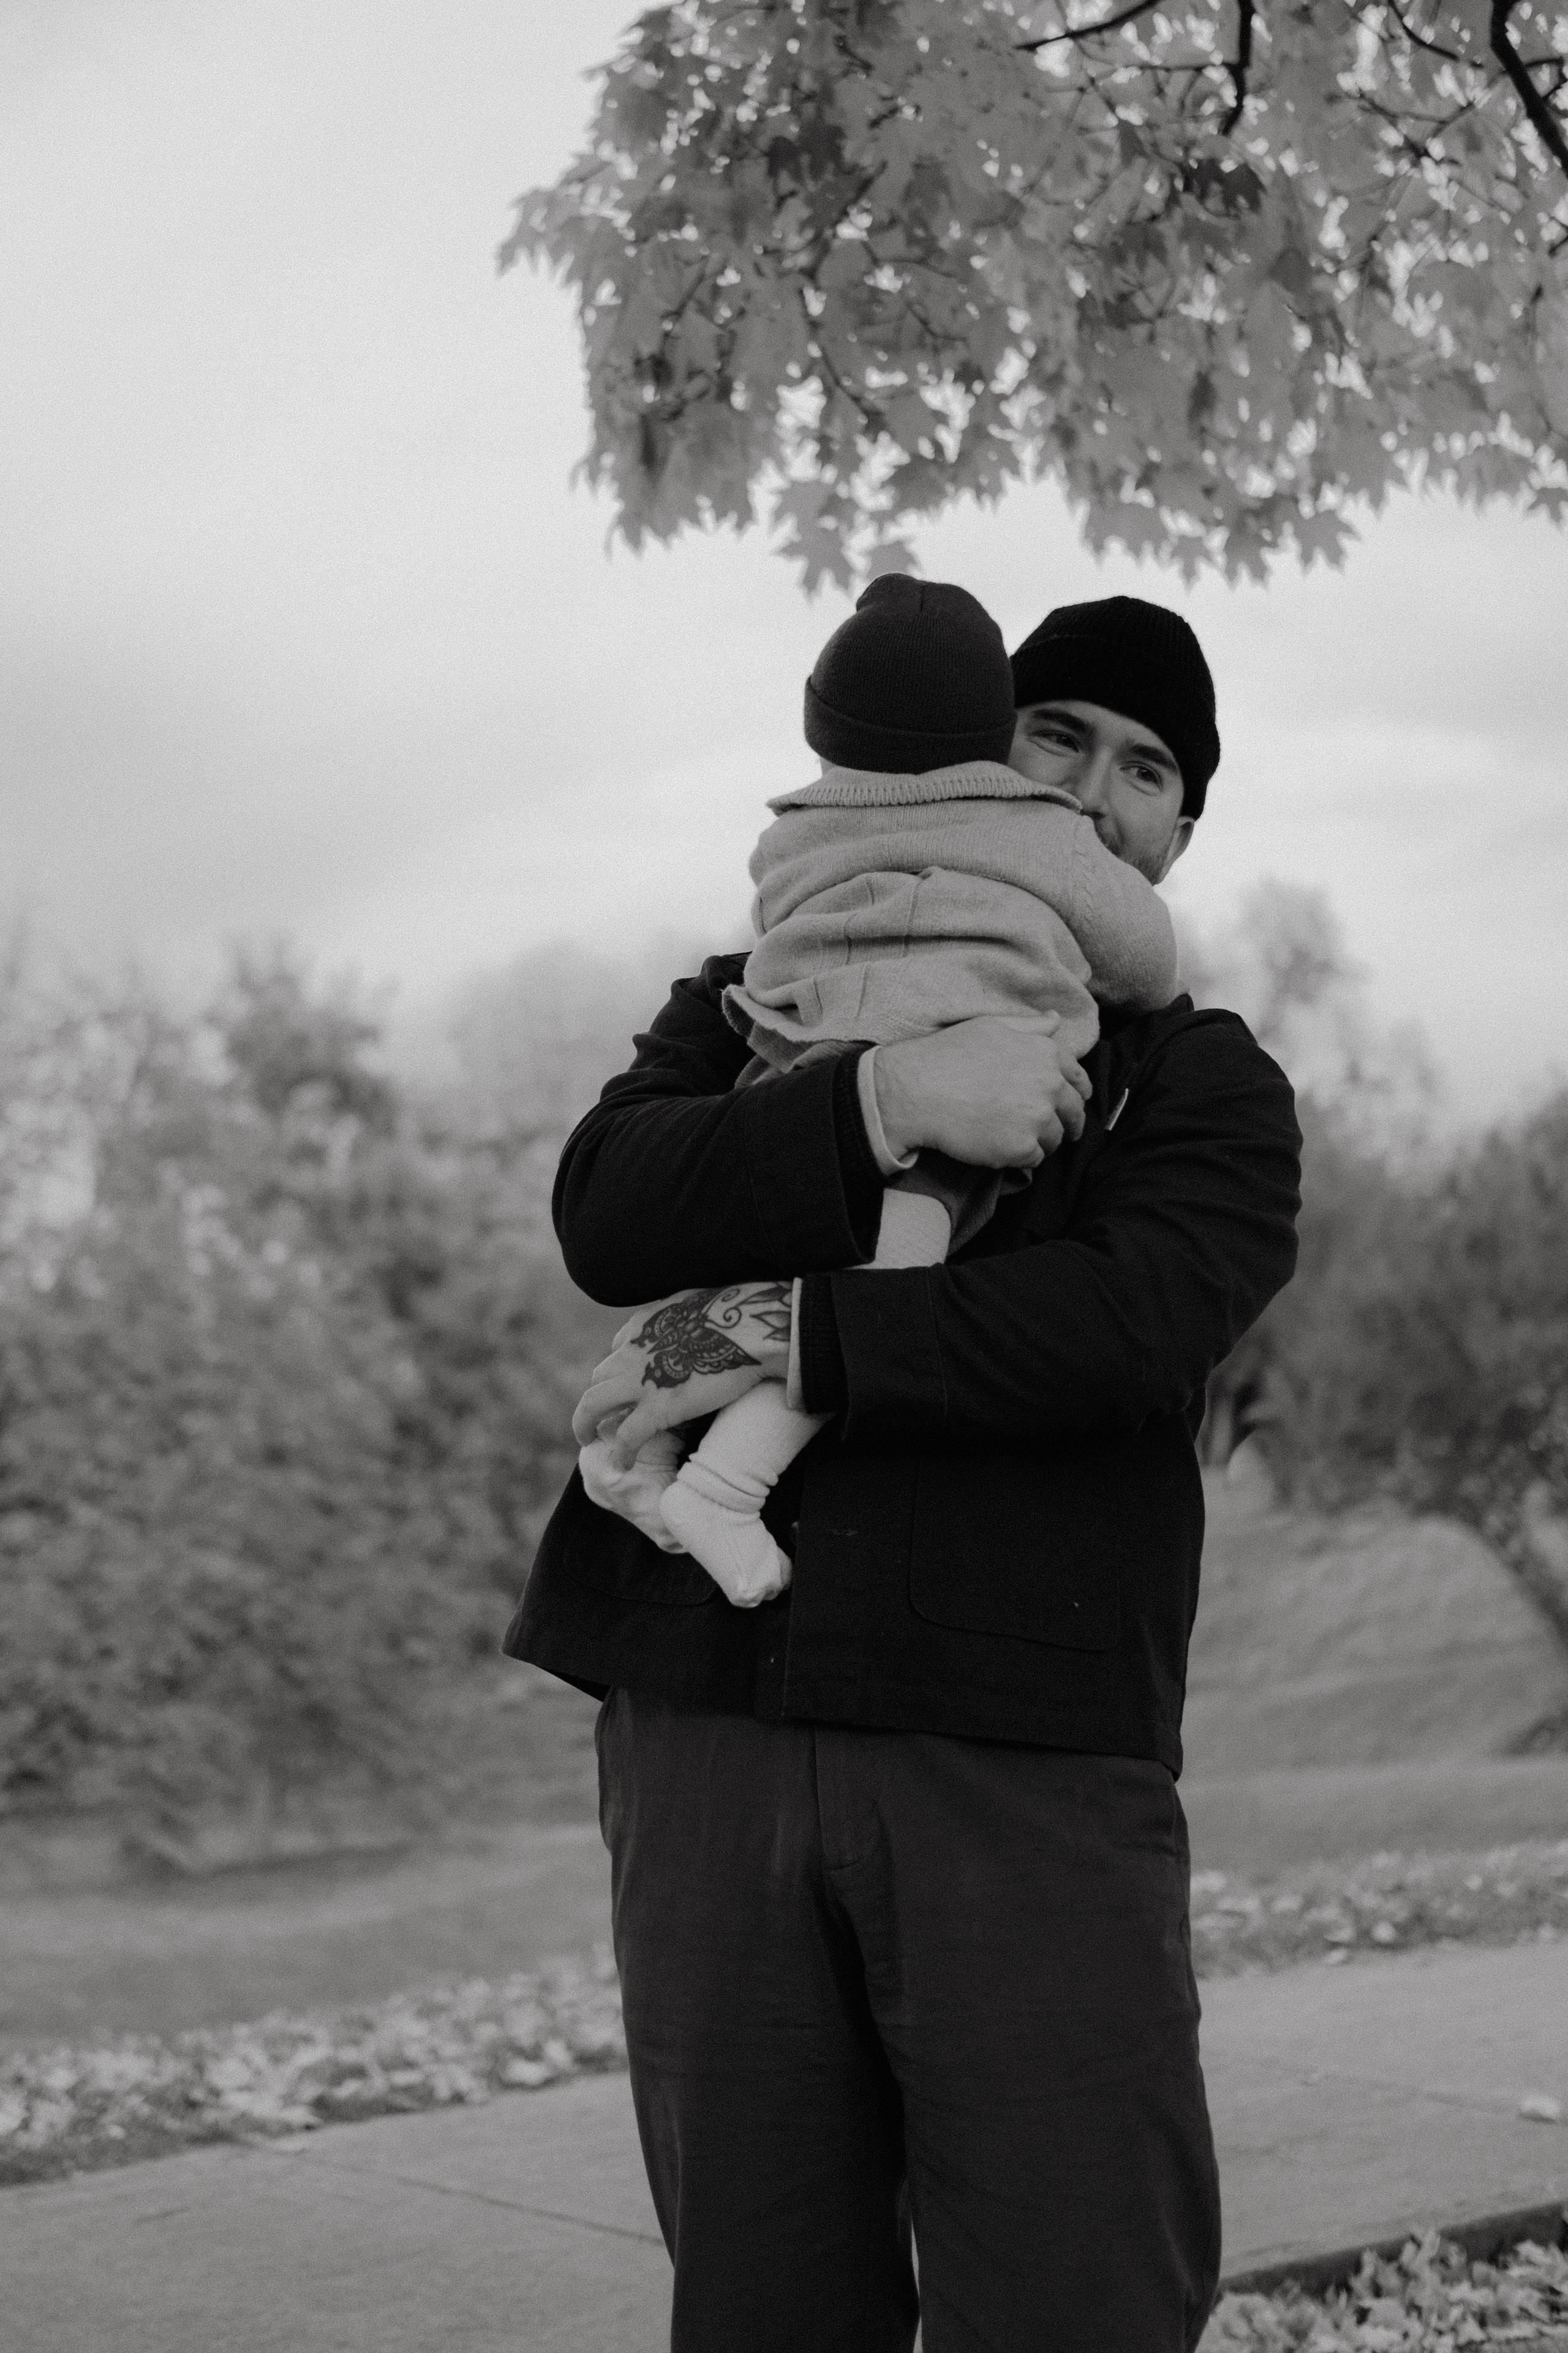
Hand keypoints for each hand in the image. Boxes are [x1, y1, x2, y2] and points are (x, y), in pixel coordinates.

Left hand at [571, 1281, 791, 1466]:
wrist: (750, 1329)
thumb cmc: (736, 1314)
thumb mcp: (693, 1302)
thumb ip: (677, 1314)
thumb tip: (683, 1321)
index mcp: (642, 1326)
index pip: (617, 1350)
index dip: (620, 1372)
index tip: (628, 1386)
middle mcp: (631, 1352)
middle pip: (599, 1380)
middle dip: (597, 1400)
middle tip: (600, 1417)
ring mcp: (640, 1381)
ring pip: (592, 1406)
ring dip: (585, 1425)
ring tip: (589, 1441)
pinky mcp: (658, 1408)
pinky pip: (626, 1436)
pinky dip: (620, 1453)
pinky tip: (622, 1464)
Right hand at [873, 1015, 1091, 1169]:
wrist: (916, 1091)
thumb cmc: (948, 1055)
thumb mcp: (991, 1027)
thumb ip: (1029, 1027)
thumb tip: (1055, 1021)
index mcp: (1046, 1053)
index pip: (1079, 1080)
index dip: (1075, 1094)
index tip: (1067, 1105)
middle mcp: (1049, 1084)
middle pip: (1073, 1112)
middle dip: (1065, 1122)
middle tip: (1049, 1131)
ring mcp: (1038, 1118)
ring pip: (1056, 1138)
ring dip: (1041, 1140)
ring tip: (1014, 1136)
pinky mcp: (1022, 1147)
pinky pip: (1035, 1158)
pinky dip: (1021, 1156)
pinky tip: (1000, 1146)